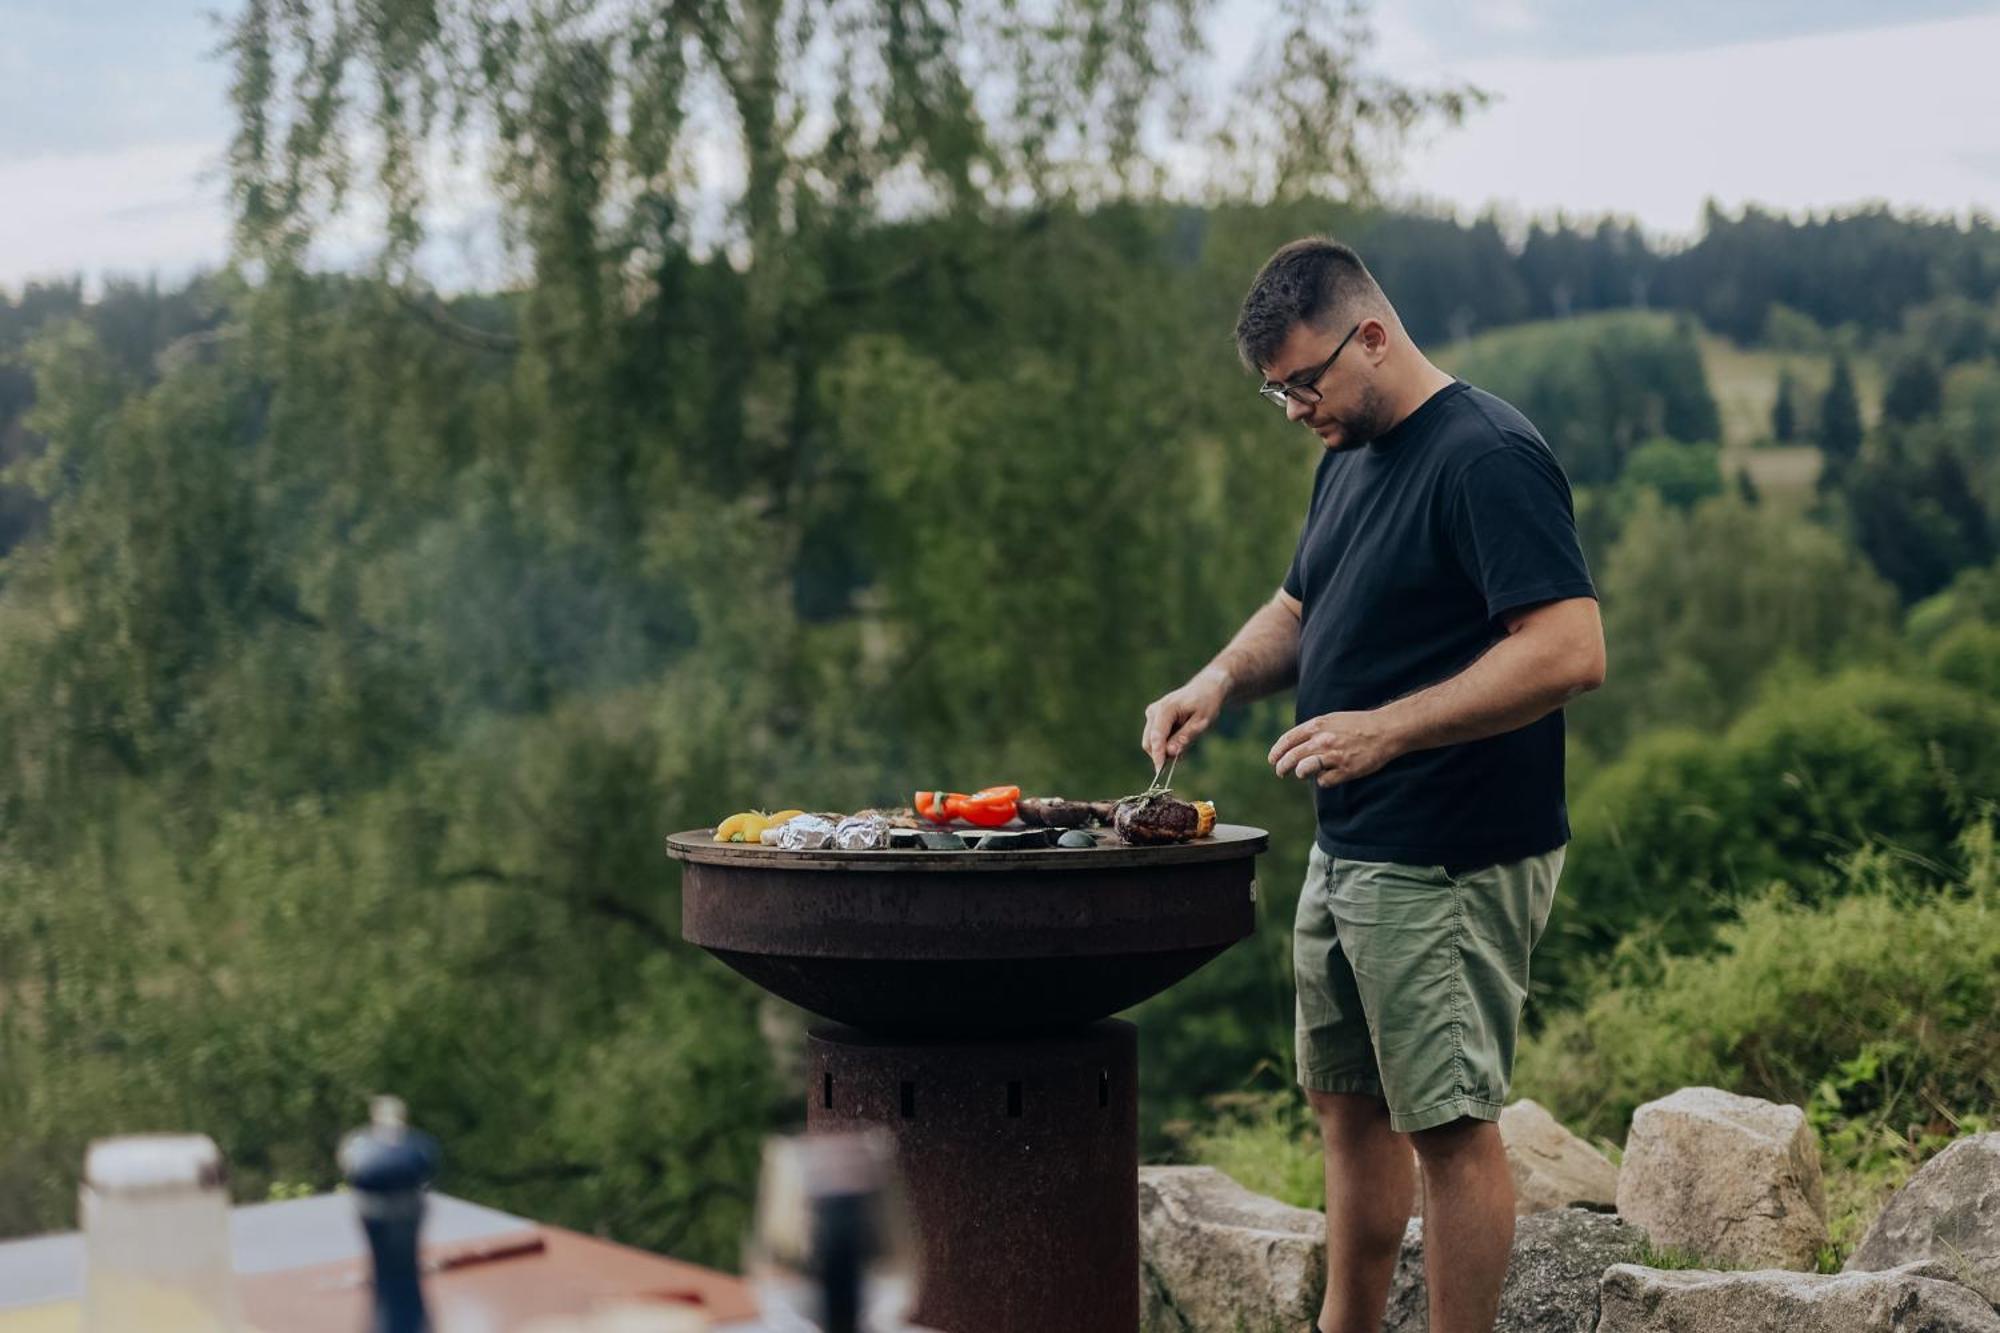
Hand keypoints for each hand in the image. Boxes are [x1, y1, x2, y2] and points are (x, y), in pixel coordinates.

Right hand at [1141, 670, 1230, 768]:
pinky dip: (1166, 744)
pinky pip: (1155, 738)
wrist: (1205, 688)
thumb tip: (1170, 752)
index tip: (1160, 772)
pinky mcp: (1153, 718)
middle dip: (1162, 754)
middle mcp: (1154, 711)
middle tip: (1182, 755)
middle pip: (1149, 742)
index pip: (1156, 737)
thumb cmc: (1206, 703)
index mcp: (1165, 709)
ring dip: (1165, 749)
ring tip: (1186, 740)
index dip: (1157, 755)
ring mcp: (1152, 713)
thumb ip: (1185, 737)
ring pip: (1151, 742)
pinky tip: (1181, 738)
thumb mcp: (1202, 721)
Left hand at [1268, 710, 1402, 787]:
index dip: (1277, 752)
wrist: (1385, 730)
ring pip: (1303, 770)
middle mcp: (1323, 740)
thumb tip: (1293, 744)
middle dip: (1282, 767)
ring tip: (1303, 774)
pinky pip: (1324, 781)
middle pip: (1291, 757)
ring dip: (1300, 774)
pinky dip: (1324, 780)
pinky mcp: (1345, 770)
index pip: (1288, 740)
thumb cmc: (1358, 725)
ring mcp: (1334, 755)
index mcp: (1317, 725)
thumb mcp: (1332, 719)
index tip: (1272, 760)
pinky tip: (1330, 775)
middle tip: (1280, 773)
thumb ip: (1312, 730)